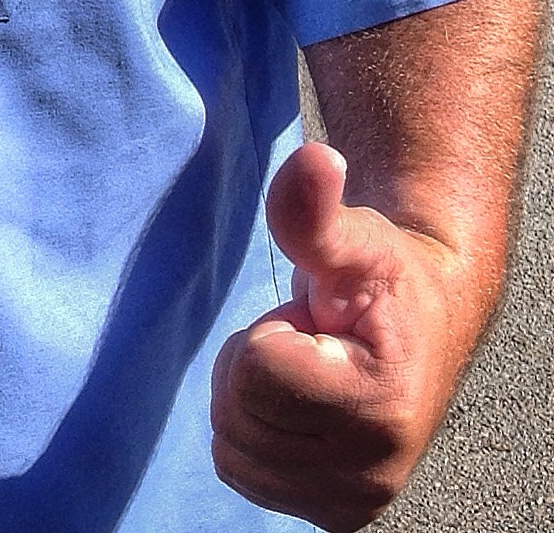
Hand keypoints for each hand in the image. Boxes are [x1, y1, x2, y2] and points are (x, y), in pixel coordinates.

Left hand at [210, 140, 469, 530]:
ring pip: (232, 451)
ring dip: (251, 402)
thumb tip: (315, 158)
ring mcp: (354, 500)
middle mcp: (372, 471)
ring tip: (304, 371)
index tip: (314, 321)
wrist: (423, 323)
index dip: (269, 332)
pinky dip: (252, 435)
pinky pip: (241, 476)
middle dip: (254, 366)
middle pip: (237, 416)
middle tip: (306, 343)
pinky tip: (296, 405)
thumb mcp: (348, 234)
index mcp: (379, 406)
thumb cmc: (382, 273)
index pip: (254, 372)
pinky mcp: (335, 514)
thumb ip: (312, 207)